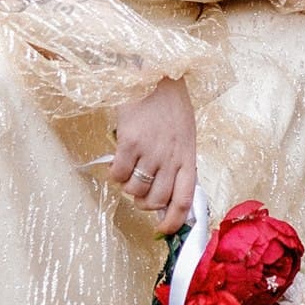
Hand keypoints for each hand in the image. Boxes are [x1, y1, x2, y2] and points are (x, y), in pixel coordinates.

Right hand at [108, 76, 196, 231]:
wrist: (155, 73)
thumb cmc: (170, 104)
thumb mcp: (184, 134)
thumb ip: (179, 163)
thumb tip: (168, 196)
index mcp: (188, 155)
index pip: (184, 199)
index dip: (174, 221)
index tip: (164, 230)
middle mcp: (171, 157)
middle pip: (156, 199)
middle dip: (144, 203)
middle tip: (139, 192)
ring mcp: (150, 151)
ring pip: (135, 190)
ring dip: (129, 187)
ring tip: (130, 171)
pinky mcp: (129, 143)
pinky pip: (118, 174)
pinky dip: (115, 174)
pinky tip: (118, 161)